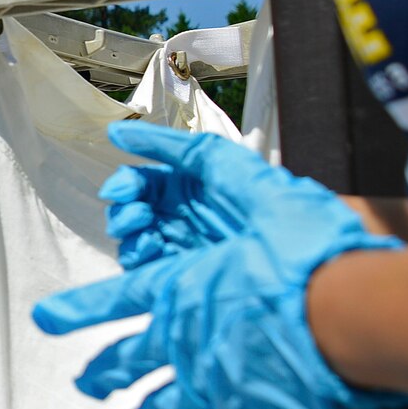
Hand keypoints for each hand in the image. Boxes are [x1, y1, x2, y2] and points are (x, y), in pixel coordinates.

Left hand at [35, 125, 407, 408]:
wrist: (345, 311)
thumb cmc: (303, 246)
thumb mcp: (249, 186)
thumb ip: (191, 159)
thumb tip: (126, 133)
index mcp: (177, 290)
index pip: (110, 300)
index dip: (76, 310)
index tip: (46, 321)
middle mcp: (183, 339)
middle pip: (131, 360)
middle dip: (105, 372)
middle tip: (85, 385)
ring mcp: (215, 381)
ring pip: (170, 404)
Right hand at [98, 121, 253, 267]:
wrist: (292, 250)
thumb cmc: (261, 199)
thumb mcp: (212, 156)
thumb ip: (161, 143)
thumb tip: (115, 131)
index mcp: (189, 188)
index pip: (143, 183)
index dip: (127, 184)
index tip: (123, 190)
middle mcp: (184, 218)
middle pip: (132, 212)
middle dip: (124, 210)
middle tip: (137, 214)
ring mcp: (183, 249)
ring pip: (133, 241)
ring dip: (128, 235)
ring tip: (146, 235)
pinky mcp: (183, 277)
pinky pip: (143, 271)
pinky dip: (137, 258)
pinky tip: (152, 250)